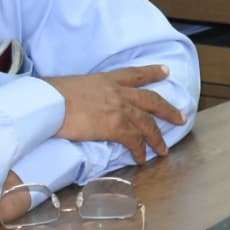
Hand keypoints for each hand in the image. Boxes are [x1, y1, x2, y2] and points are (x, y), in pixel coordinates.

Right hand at [44, 66, 184, 163]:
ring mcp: (119, 109)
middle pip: (151, 100)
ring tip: (164, 149)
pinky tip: (142, 158)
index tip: (165, 71)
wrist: (48, 103)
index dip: (152, 72)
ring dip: (157, 138)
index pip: (134, 74)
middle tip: (180, 117)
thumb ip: (83, 92)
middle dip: (168, 109)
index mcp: (106, 79)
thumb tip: (75, 100)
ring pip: (147, 124)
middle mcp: (118, 92)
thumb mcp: (71, 85)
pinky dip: (140, 151)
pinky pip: (134, 141)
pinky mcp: (115, 127)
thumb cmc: (50, 94)